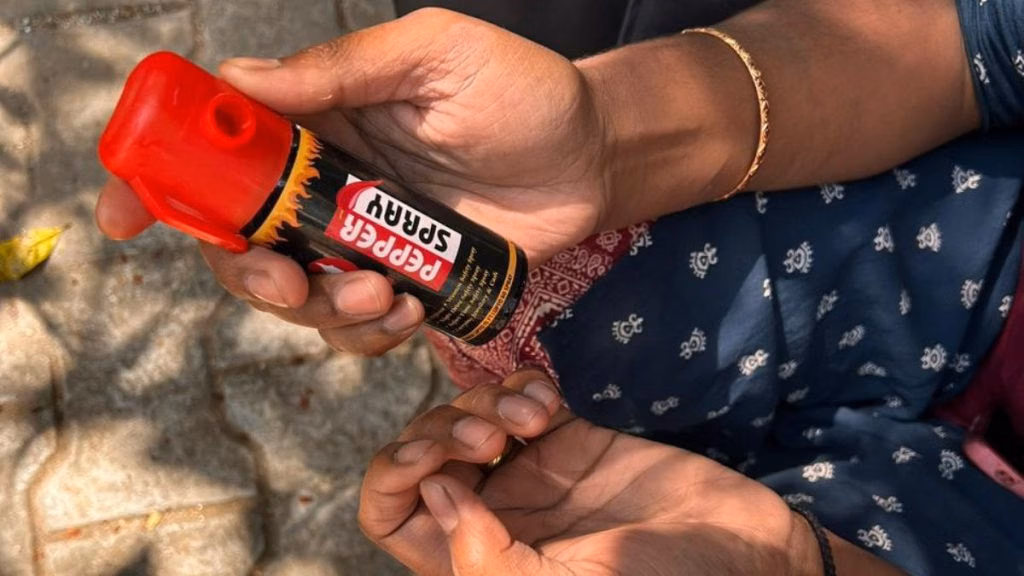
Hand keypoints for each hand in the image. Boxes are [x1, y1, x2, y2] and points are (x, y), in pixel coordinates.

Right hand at [96, 8, 610, 354]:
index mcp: (319, 124)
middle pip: (239, 241)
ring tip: (382, 291)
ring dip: (318, 309)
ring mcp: (365, 242)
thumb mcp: (434, 57)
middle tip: (291, 281)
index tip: (124, 218)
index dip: (162, 184)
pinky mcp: (406, 285)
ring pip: (295, 295)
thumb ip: (341, 70)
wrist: (594, 159)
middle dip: (248, 273)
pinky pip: (356, 329)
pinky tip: (405, 309)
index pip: (219, 154)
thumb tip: (239, 82)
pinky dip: (365, 332)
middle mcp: (328, 188)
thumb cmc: (523, 92)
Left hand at [358, 370, 821, 575]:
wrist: (743, 545)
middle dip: (438, 432)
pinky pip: (515, 392)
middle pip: (421, 453)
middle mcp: (493, 514)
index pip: (390, 515)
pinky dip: (519, 388)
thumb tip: (434, 493)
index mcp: (479, 560)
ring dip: (483, 404)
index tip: (436, 461)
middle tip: (488, 437)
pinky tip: (549, 405)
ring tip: (531, 419)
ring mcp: (529, 470)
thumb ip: (489, 560)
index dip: (393, 480)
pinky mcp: (567, 435)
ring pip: (463, 414)